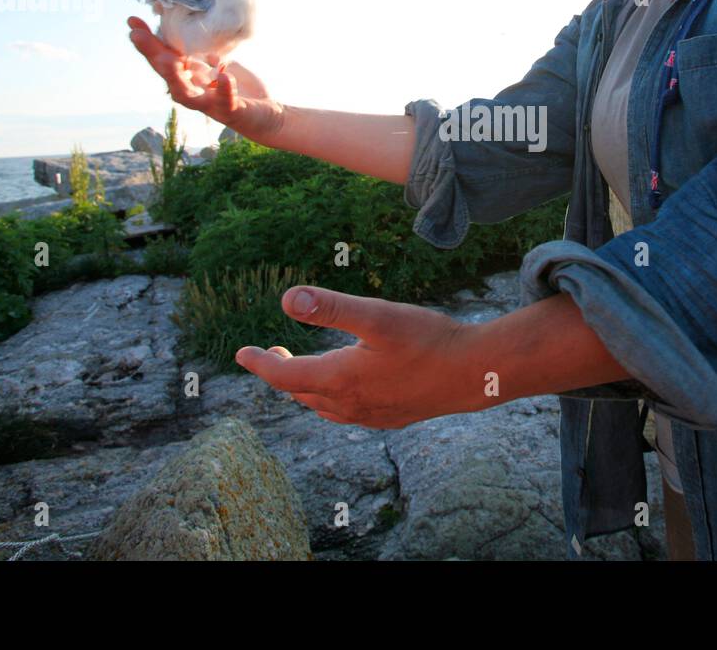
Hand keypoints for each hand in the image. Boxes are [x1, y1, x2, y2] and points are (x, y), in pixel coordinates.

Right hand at [127, 12, 278, 141]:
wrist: (265, 114)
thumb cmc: (237, 86)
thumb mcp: (216, 61)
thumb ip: (199, 48)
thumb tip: (183, 21)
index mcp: (188, 76)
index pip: (163, 57)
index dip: (147, 41)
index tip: (132, 21)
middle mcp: (193, 91)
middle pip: (167, 74)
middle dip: (152, 54)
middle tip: (137, 36)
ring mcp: (210, 103)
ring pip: (186, 94)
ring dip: (175, 77)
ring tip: (168, 59)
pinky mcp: (231, 110)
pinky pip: (226, 101)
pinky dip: (224, 89)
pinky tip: (224, 76)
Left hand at [235, 285, 491, 428]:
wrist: (475, 374)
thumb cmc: (428, 340)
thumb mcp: (376, 315)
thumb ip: (330, 307)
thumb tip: (286, 299)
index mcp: (339, 380)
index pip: (283, 376)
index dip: (259, 363)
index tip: (241, 353)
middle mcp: (350, 404)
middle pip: (300, 392)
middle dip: (279, 373)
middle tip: (269, 353)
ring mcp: (371, 416)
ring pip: (323, 405)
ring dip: (305, 387)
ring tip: (301, 367)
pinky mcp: (390, 418)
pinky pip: (346, 413)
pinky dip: (330, 398)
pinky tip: (344, 387)